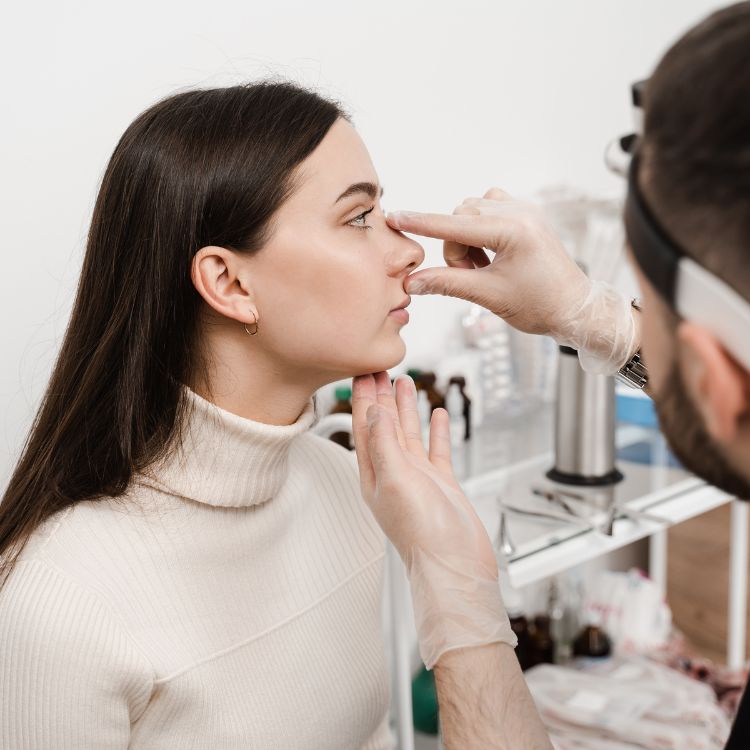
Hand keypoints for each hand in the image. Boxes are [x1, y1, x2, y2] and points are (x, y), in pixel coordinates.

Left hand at [351, 371, 494, 572]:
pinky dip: (435, 430)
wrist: (456, 564)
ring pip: (408, 433)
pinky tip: (437, 415)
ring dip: (405, 407)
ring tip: (404, 381)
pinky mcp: (440, 483)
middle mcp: (392, 473)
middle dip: (380, 396)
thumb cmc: (423, 533)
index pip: (364, 426)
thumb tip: (374, 411)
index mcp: (374, 474)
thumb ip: (384, 444)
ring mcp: (417, 477)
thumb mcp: (396, 480)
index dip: (362, 398)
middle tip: (379, 368)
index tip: (362, 371)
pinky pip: (435, 449)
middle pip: (383, 425)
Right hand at [387, 188, 638, 373]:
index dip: (420, 223)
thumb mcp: (489, 295)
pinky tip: (490, 254)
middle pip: (460, 218)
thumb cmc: (540, 305)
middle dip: (456, 248)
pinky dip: (479, 231)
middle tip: (472, 275)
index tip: (394, 216)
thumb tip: (412, 282)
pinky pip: (487, 209)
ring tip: (484, 268)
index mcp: (513, 230)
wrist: (575, 308)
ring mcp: (524, 210)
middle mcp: (519, 212)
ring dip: (466, 240)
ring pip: (470, 213)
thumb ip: (447, 284)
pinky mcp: (525, 214)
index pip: (454, 225)